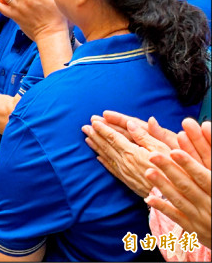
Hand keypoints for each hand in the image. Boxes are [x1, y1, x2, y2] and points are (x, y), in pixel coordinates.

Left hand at [82, 112, 171, 197]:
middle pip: (107, 146)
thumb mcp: (162, 149)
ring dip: (96, 146)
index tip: (93, 121)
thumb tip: (130, 123)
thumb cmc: (173, 171)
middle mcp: (125, 163)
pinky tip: (98, 157)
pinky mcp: (128, 182)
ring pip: (107, 157)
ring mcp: (125, 173)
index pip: (113, 138)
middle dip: (96, 135)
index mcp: (132, 152)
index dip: (103, 128)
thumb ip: (144, 136)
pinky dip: (104, 161)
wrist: (173, 199)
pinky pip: (112, 169)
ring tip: (87, 138)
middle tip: (85, 127)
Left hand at [145, 120, 210, 247]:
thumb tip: (206, 126)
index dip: (190, 163)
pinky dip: (163, 208)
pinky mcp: (194, 228)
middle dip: (170, 169)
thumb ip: (211, 153)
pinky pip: (177, 218)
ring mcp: (201, 217)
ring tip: (148, 171)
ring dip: (163, 185)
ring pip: (180, 200)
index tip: (175, 151)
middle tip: (153, 154)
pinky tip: (149, 198)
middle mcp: (210, 204)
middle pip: (189, 185)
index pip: (204, 175)